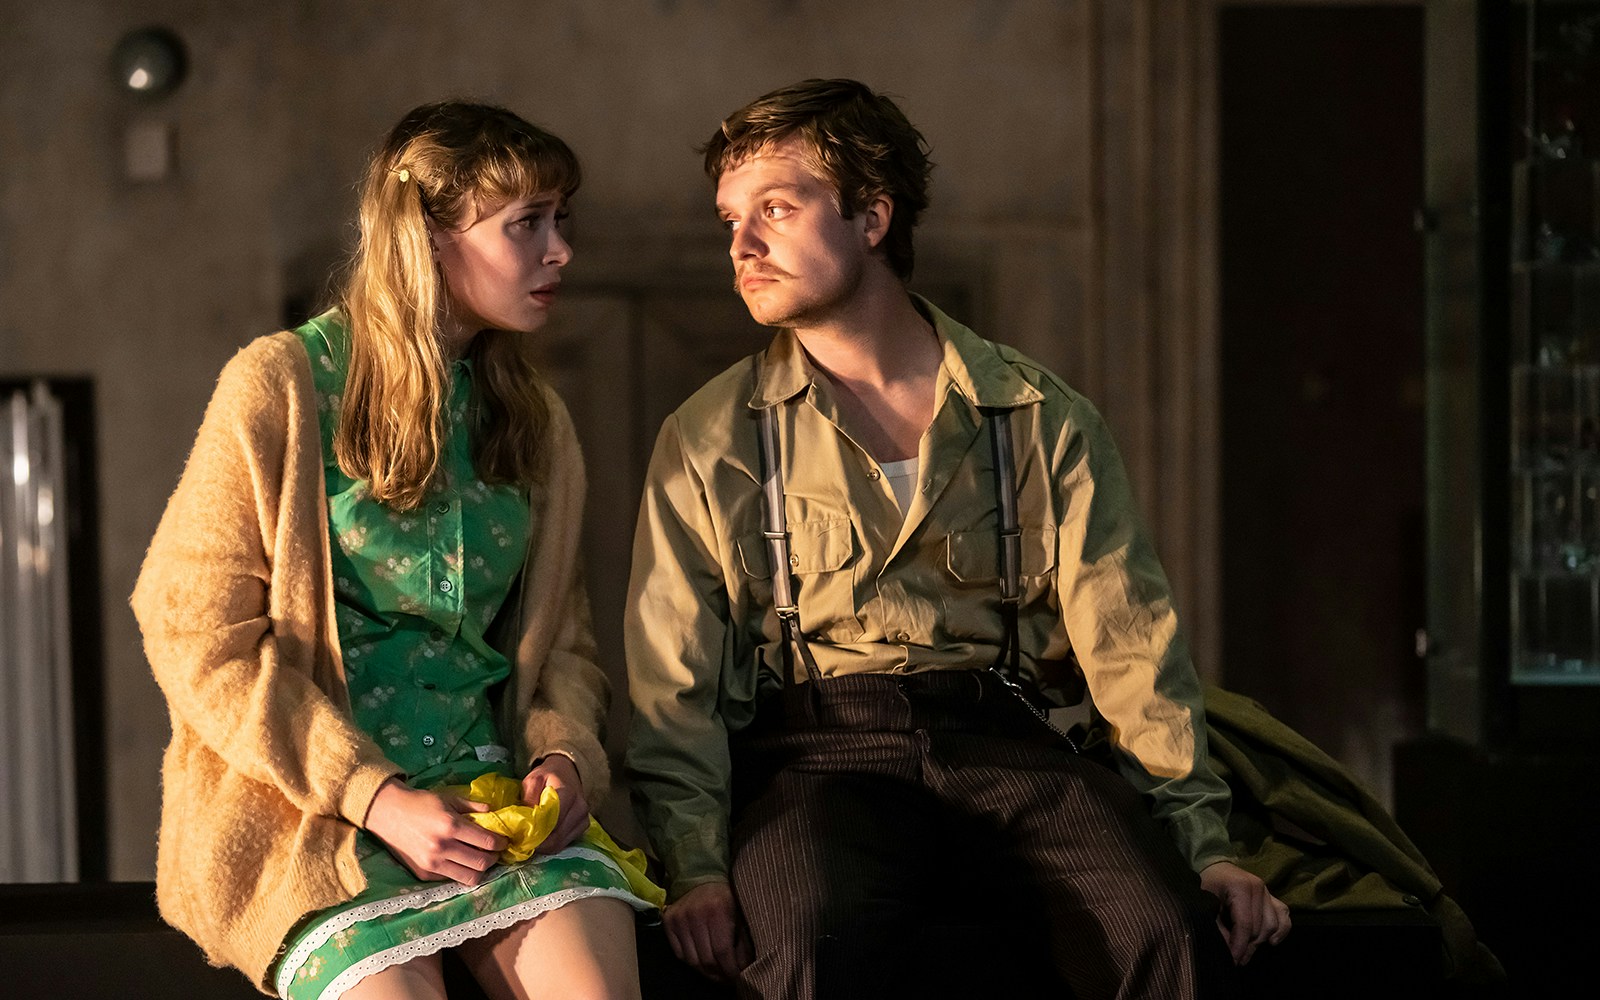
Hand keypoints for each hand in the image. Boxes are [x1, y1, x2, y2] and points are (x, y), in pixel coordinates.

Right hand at [363, 778, 507, 885]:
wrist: (388, 813)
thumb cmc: (420, 803)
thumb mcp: (448, 798)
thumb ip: (472, 806)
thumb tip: (494, 812)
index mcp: (451, 826)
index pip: (486, 842)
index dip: (501, 843)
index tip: (504, 841)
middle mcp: (442, 847)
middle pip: (482, 863)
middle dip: (495, 858)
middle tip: (495, 852)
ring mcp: (432, 864)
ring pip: (470, 877)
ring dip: (481, 870)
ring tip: (482, 860)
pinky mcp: (424, 874)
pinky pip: (452, 879)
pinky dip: (461, 873)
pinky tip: (462, 863)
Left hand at [520, 753, 589, 853]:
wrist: (567, 771)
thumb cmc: (548, 776)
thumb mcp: (533, 780)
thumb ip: (529, 798)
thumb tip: (524, 820)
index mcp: (568, 794)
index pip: (551, 822)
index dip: (535, 833)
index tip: (520, 836)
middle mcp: (579, 808)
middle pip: (556, 837)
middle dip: (537, 843)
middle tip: (521, 842)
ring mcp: (583, 819)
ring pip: (560, 843)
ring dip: (543, 846)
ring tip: (530, 840)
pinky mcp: (583, 826)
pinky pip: (564, 843)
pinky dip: (551, 844)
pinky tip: (542, 838)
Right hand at [663, 881, 752, 981]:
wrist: (700, 878)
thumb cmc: (725, 898)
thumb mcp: (738, 916)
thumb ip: (742, 942)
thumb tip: (743, 969)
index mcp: (717, 911)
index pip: (722, 951)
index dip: (730, 969)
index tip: (737, 978)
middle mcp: (695, 915)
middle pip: (706, 959)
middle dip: (719, 974)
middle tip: (726, 978)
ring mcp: (679, 919)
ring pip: (692, 960)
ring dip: (705, 971)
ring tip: (715, 972)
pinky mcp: (668, 922)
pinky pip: (679, 954)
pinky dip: (692, 962)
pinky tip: (702, 962)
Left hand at [1199, 860, 1290, 964]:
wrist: (1215, 867)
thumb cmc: (1208, 885)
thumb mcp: (1206, 905)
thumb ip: (1218, 928)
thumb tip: (1230, 952)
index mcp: (1240, 887)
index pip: (1245, 924)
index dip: (1239, 945)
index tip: (1233, 960)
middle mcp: (1258, 888)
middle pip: (1259, 927)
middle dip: (1248, 946)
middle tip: (1236, 959)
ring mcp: (1268, 891)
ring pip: (1272, 924)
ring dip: (1261, 941)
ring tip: (1246, 952)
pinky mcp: (1273, 896)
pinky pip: (1284, 915)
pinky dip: (1281, 930)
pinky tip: (1272, 942)